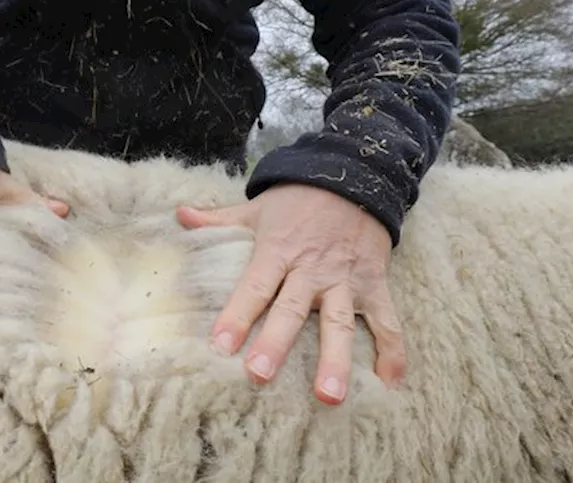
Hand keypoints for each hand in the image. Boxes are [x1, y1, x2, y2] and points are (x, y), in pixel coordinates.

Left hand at [176, 183, 404, 403]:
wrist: (354, 176)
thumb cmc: (298, 200)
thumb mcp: (256, 208)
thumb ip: (219, 219)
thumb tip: (180, 216)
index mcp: (278, 251)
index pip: (254, 286)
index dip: (236, 315)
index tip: (221, 345)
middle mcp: (311, 269)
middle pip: (291, 309)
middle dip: (276, 342)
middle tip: (260, 374)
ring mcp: (346, 279)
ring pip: (341, 323)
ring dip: (335, 359)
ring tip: (330, 396)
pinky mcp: (375, 284)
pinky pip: (387, 321)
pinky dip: (393, 352)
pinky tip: (390, 383)